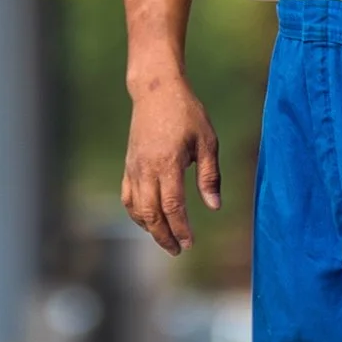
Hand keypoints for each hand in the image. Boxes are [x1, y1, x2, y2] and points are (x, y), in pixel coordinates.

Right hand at [121, 70, 220, 254]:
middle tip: (178, 250)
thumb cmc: (186, 113)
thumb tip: (214, 206)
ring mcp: (134, 168)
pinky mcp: (128, 165)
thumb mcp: (207, 141)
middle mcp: (146, 169)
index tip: (190, 243)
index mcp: (168, 163)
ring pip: (137, 208)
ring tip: (166, 240)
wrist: (156, 90)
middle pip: (151, 214)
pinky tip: (148, 222)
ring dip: (150, 228)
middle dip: (164, 236)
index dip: (181, 228)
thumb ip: (210, 175)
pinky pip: (127, 197)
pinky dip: (136, 214)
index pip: (172, 206)